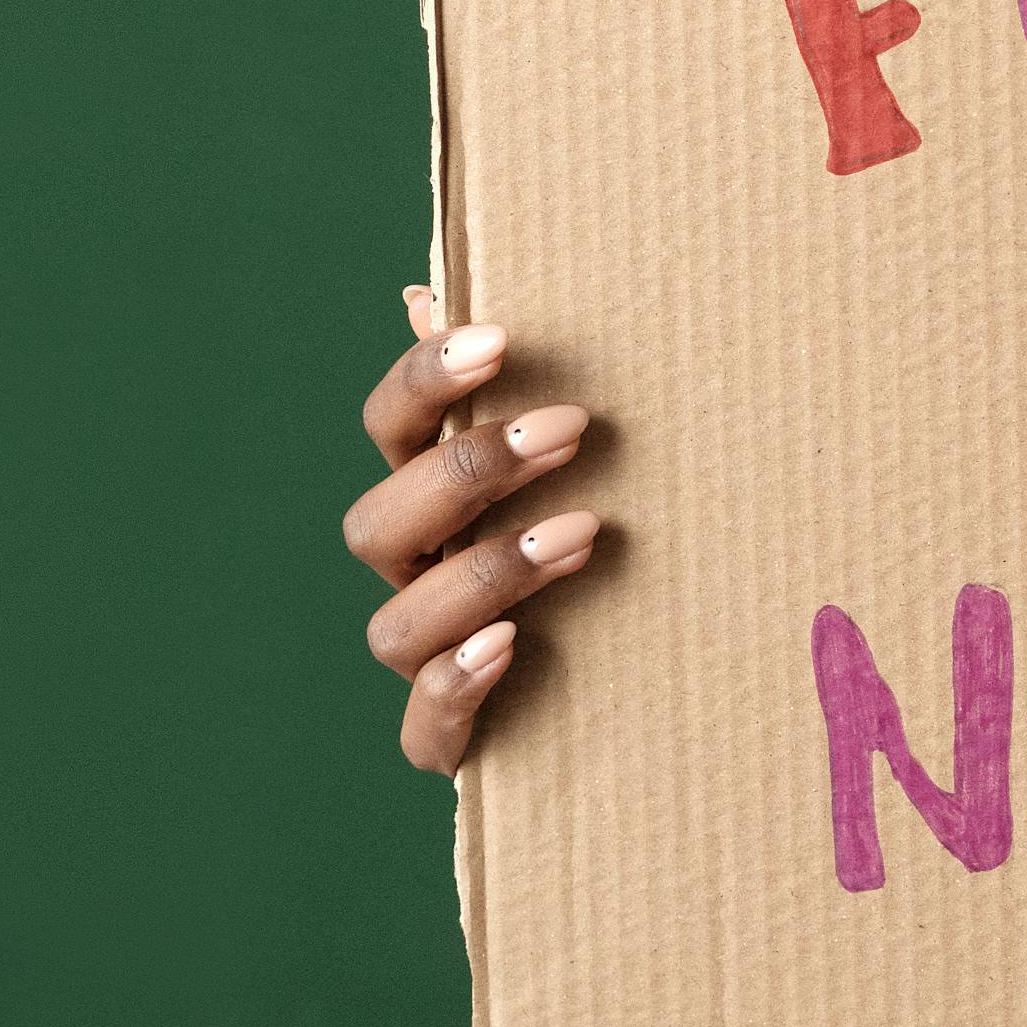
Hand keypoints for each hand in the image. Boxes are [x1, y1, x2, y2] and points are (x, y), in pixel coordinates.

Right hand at [346, 284, 602, 773]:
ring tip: (585, 533)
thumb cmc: (605, 530)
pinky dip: (455, 685)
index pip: (390, 425)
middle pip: (380, 524)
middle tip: (574, 427)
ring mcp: (424, 657)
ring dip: (482, 573)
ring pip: (395, 626)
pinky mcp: (451, 737)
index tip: (500, 336)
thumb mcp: (577, 456)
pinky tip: (513, 645)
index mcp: (430, 494)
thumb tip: (426, 289)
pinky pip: (422, 729)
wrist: (646, 681)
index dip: (427, 379)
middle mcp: (413, 573)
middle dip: (469, 472)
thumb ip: (512, 382)